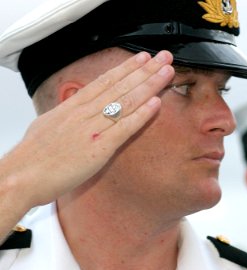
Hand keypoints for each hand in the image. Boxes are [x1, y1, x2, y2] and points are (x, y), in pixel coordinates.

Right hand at [0, 51, 173, 211]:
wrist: (21, 176)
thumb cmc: (33, 155)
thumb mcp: (49, 124)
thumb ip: (69, 113)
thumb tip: (78, 106)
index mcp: (73, 107)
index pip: (105, 81)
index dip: (126, 68)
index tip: (142, 57)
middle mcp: (84, 113)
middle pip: (120, 86)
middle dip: (145, 70)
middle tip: (164, 57)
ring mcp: (93, 129)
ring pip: (126, 102)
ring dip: (149, 85)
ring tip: (167, 72)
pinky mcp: (98, 148)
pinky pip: (124, 127)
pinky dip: (141, 114)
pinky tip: (156, 103)